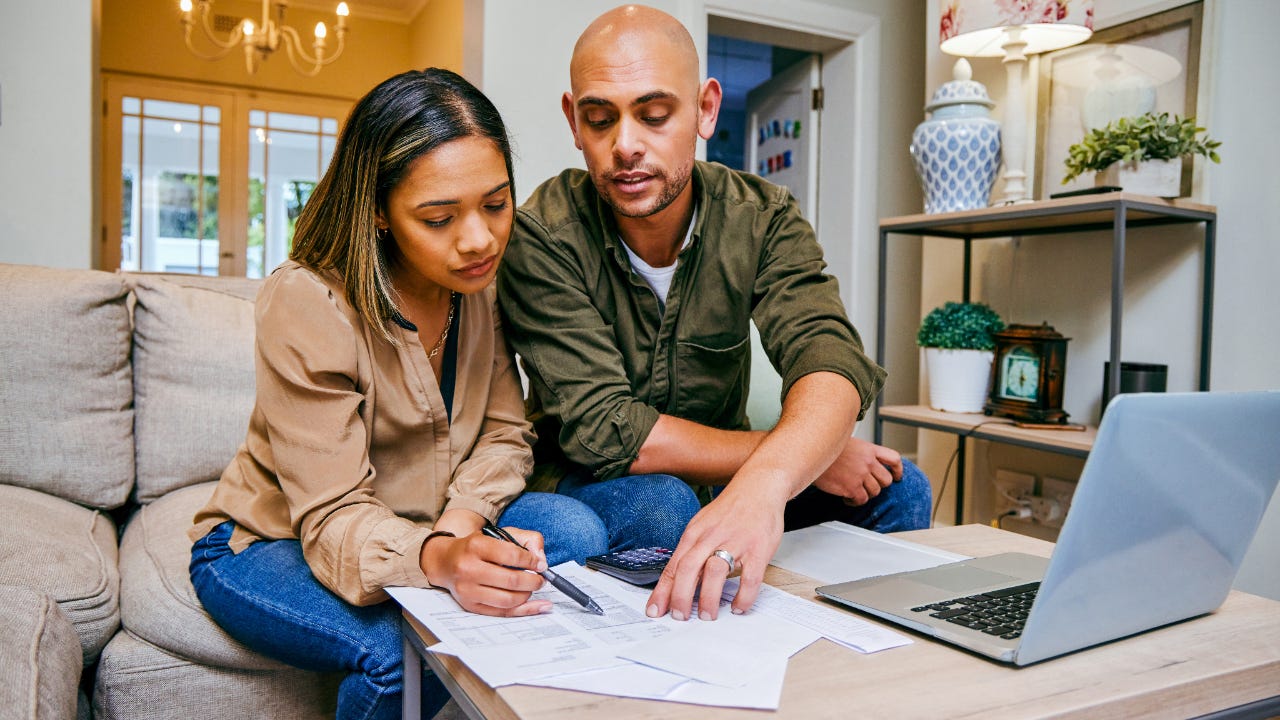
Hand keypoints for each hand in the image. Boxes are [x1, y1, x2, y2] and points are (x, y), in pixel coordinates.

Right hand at [420, 527, 550, 616]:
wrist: (446, 561)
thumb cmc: (478, 547)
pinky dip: (524, 610)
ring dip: (527, 595)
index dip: (532, 562)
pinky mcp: (470, 605)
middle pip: (511, 580)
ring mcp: (467, 589)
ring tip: (532, 588)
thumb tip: (541, 561)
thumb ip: (527, 540)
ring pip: (508, 599)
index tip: (541, 565)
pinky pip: (502, 612)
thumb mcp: (501, 534)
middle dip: (533, 581)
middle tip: (540, 579)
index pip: (512, 555)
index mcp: (476, 545)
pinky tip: (538, 606)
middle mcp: (468, 568)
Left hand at [645, 482, 784, 620]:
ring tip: (707, 616)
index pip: (673, 565)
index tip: (655, 610)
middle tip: (680, 617)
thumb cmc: (730, 510)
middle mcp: (711, 537)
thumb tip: (677, 580)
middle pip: (689, 569)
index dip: (663, 591)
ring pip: (716, 572)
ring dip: (709, 598)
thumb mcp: (702, 524)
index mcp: (695, 533)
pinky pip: (749, 578)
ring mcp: (735, 542)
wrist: (758, 487)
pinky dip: (743, 596)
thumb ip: (691, 550)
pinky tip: (738, 607)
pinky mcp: (758, 549)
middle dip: (681, 596)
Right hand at [812, 436, 901, 505]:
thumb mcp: (847, 443)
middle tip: (868, 486)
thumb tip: (865, 464)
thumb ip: (860, 453)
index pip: (894, 459)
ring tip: (853, 492)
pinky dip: (855, 502)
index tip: (897, 476)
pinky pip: (861, 500)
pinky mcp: (851, 487)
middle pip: (886, 480)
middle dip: (878, 485)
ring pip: (875, 492)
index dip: (898, 470)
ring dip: (865, 494)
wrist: (810, 452)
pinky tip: (846, 498)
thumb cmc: (825, 448)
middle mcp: (867, 462)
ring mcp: (860, 475)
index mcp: (869, 449)